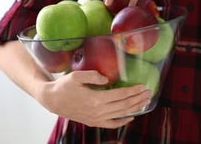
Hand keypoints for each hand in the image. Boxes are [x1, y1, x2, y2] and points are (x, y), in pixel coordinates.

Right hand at [38, 70, 152, 127]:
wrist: (52, 100)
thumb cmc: (64, 86)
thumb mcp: (76, 76)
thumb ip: (93, 75)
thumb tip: (107, 79)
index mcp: (95, 98)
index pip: (120, 95)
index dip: (133, 91)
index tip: (143, 86)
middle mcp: (98, 110)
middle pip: (124, 105)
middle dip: (138, 98)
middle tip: (149, 93)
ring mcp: (96, 118)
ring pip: (120, 114)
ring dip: (134, 108)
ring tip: (145, 102)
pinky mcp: (93, 122)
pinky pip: (111, 124)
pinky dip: (122, 121)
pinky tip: (131, 117)